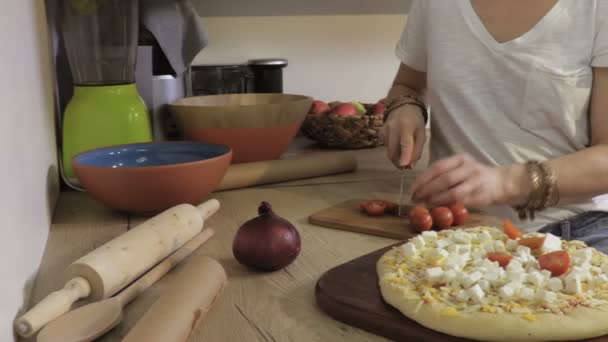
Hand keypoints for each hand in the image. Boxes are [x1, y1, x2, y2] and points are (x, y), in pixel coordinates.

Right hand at [380, 105, 425, 167]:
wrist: (402, 107)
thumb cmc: (415, 121)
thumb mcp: (421, 134)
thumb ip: (417, 150)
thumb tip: (410, 166)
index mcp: (406, 126)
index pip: (405, 143)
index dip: (405, 155)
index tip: (405, 166)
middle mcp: (392, 128)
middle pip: (393, 151)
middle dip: (399, 163)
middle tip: (407, 167)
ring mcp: (384, 131)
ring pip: (389, 151)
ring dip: (397, 157)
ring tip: (404, 154)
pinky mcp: (380, 134)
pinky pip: (387, 147)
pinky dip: (393, 151)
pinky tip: (398, 145)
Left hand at [410, 154, 528, 206]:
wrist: (503, 182)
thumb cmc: (474, 177)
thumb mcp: (459, 170)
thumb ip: (443, 175)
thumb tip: (419, 188)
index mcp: (460, 159)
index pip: (437, 167)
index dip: (422, 179)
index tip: (412, 189)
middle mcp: (468, 167)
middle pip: (443, 178)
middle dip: (426, 190)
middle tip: (415, 198)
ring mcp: (476, 180)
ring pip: (452, 191)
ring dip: (436, 199)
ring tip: (426, 203)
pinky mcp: (481, 194)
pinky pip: (461, 201)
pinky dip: (448, 204)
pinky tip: (440, 207)